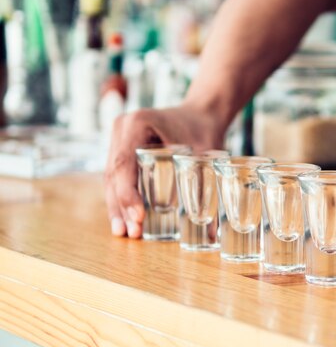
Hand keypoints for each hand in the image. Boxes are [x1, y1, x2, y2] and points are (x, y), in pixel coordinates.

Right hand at [104, 105, 224, 237]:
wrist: (202, 113)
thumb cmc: (205, 129)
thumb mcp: (206, 153)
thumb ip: (206, 186)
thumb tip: (212, 232)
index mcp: (137, 123)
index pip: (125, 164)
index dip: (128, 194)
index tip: (138, 217)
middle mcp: (122, 129)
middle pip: (114, 174)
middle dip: (121, 206)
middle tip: (131, 232)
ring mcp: (119, 138)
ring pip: (112, 177)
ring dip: (117, 205)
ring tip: (124, 232)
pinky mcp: (123, 148)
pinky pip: (119, 175)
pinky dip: (121, 196)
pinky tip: (125, 219)